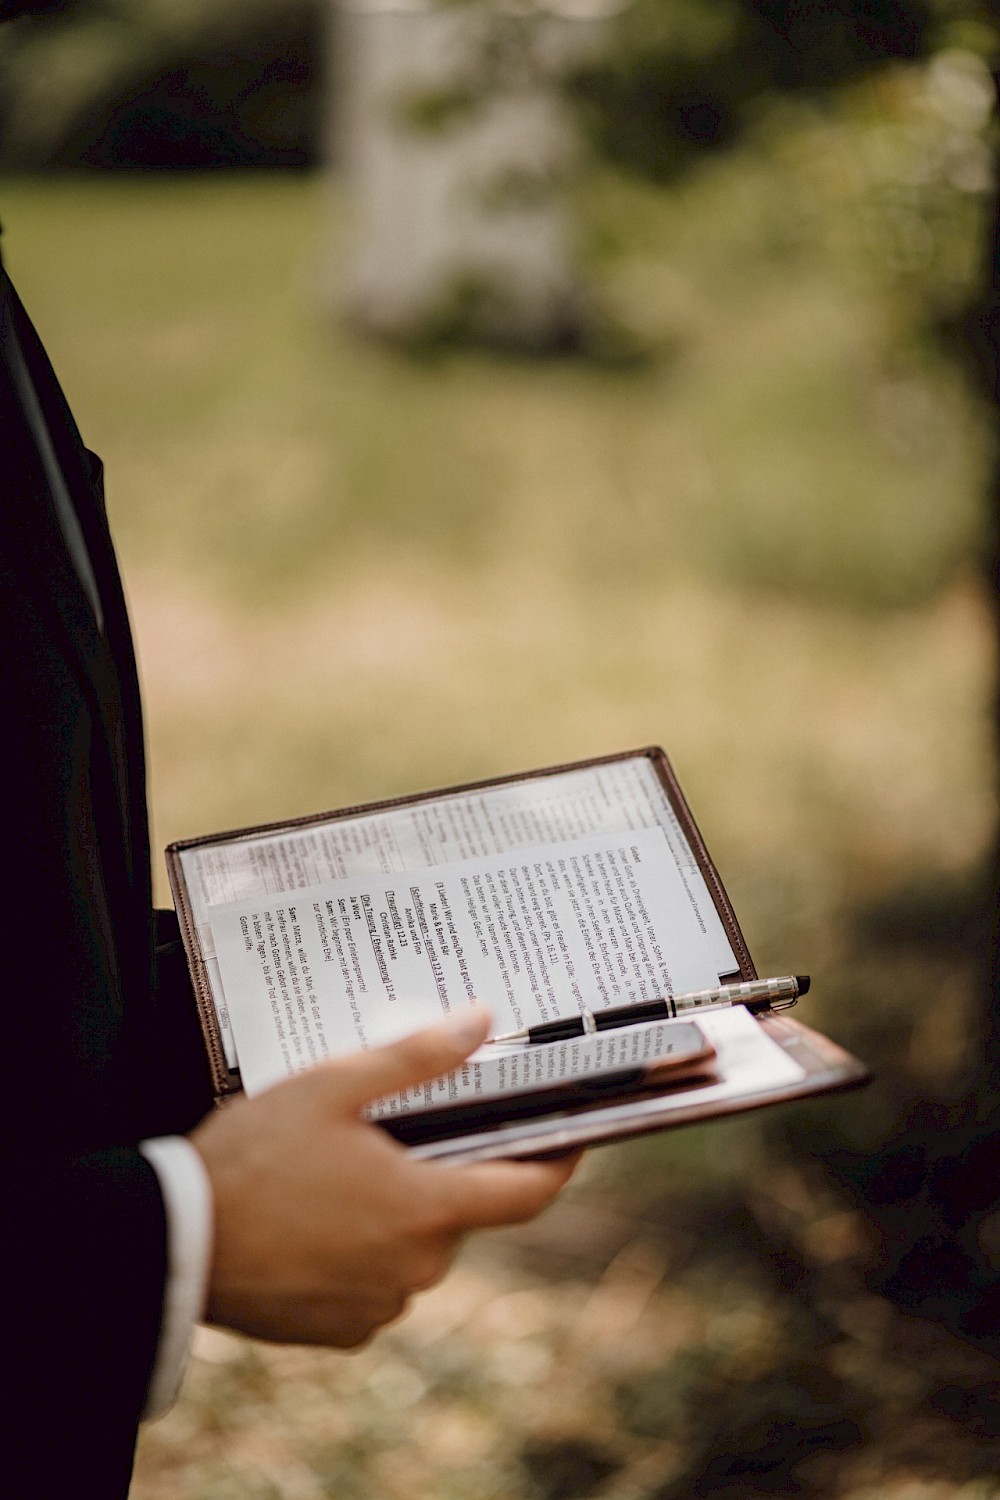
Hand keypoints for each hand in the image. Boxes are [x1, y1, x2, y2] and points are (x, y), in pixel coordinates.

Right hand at [190, 1009, 578, 1346]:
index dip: (559, 1161)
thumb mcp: (332, 1087)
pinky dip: (358, 1251)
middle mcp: (416, 1267)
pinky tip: (313, 1216)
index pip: (528, 1192)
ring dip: (393, 1212)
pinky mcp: (339, 1331)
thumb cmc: (252, 1158)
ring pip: (412, 1248)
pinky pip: (372, 1283)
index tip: (573, 1135)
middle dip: (439, 1171)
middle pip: (457, 1211)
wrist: (170, 1244)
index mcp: (426, 1206)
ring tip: (338, 1169)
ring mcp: (377, 1305)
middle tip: (396, 1130)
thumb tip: (482, 1021)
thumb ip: (414, 1057)